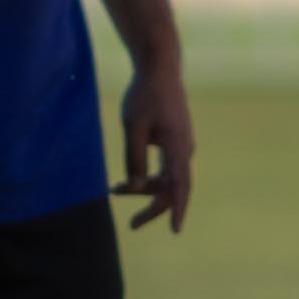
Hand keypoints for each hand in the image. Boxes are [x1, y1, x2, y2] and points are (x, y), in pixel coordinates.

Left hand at [114, 62, 194, 231]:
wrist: (159, 68)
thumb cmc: (144, 95)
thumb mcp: (132, 127)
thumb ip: (134, 159)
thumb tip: (138, 188)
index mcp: (177, 146)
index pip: (180, 186)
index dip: (177, 210)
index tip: (175, 230)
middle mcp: (184, 149)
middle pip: (172, 189)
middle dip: (152, 208)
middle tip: (132, 225)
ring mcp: (181, 146)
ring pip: (166, 178)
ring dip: (143, 188)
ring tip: (114, 190)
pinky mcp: (175, 142)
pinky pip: (164, 167)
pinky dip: (147, 175)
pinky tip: (125, 180)